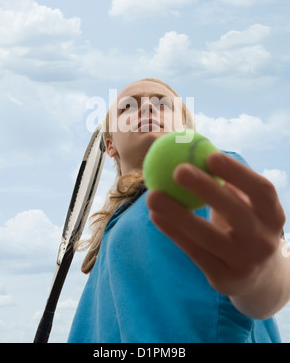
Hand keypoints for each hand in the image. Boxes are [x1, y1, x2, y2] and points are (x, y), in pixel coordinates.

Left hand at [146, 152, 285, 297]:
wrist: (259, 277)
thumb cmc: (244, 226)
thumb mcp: (247, 206)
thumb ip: (227, 182)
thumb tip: (193, 146)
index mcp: (273, 215)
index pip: (261, 191)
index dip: (238, 172)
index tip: (210, 154)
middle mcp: (265, 240)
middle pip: (236, 213)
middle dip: (207, 190)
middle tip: (178, 169)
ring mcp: (246, 263)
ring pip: (208, 237)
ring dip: (177, 214)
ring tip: (152, 194)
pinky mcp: (225, 280)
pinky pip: (194, 253)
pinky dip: (173, 232)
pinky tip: (155, 215)